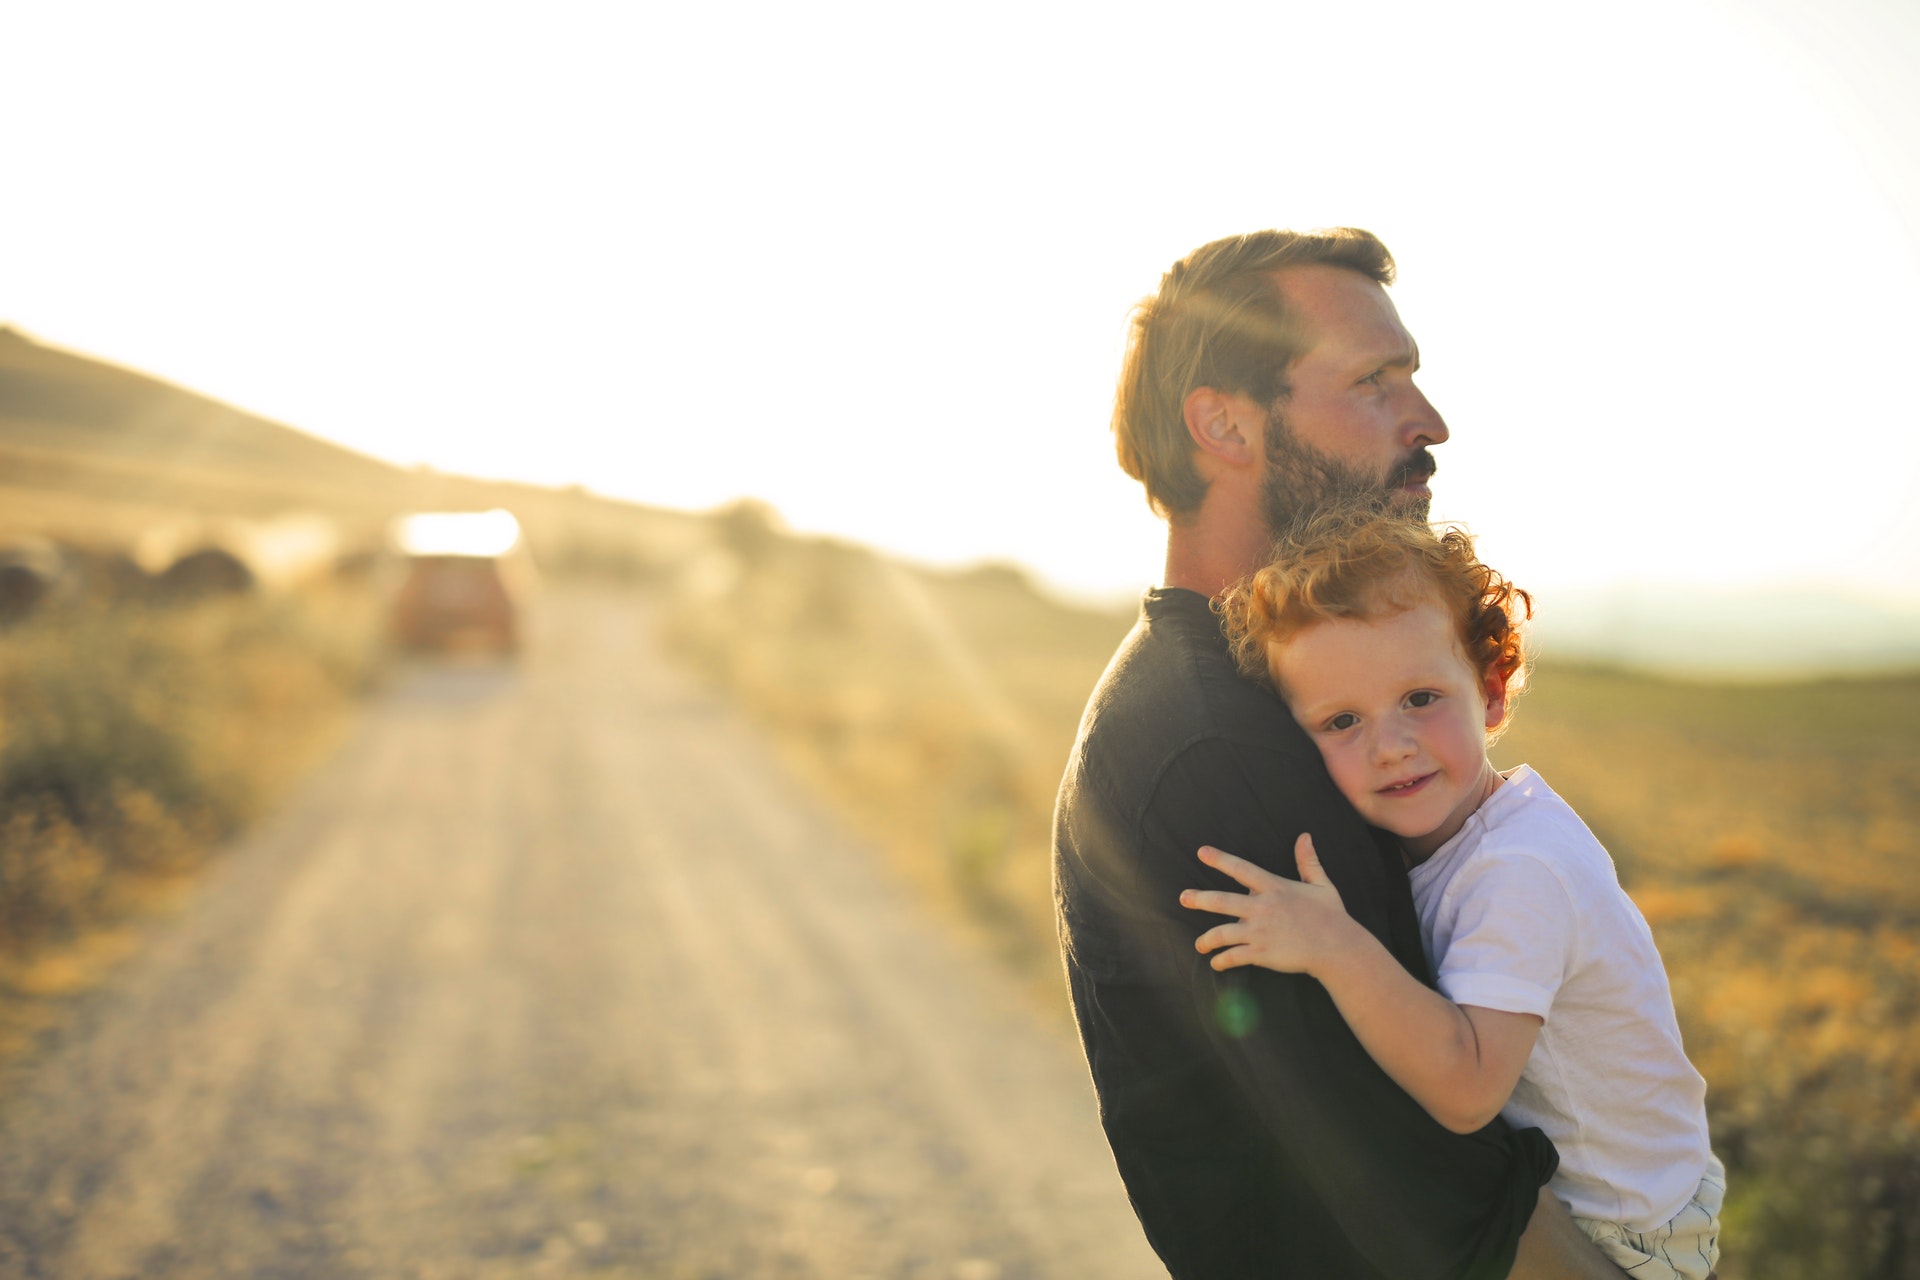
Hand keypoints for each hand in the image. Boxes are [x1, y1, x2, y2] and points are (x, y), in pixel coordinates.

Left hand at [1179, 834, 1355, 975]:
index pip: (1241, 869)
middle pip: (1222, 901)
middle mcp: (1263, 908)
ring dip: (1206, 940)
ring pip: (1223, 933)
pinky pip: (1234, 956)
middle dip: (1200, 898)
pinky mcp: (1261, 953)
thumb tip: (1305, 836)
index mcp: (1274, 888)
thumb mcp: (1321, 885)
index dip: (1220, 860)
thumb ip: (1308, 862)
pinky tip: (1216, 962)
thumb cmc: (1331, 916)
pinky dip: (1223, 960)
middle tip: (1183, 897)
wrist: (1338, 948)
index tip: (1202, 852)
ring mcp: (1260, 932)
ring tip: (1199, 945)